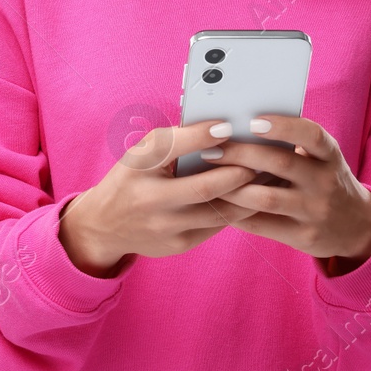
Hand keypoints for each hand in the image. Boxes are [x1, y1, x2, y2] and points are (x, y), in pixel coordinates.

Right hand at [58, 120, 261, 276]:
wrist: (105, 225)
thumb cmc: (132, 178)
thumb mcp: (142, 154)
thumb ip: (176, 140)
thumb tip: (220, 129)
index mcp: (138, 167)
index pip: (171, 147)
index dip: (202, 136)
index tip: (228, 126)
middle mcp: (149, 199)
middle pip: (205, 187)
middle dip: (239, 171)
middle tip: (261, 159)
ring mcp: (165, 227)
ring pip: (219, 212)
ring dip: (248, 195)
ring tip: (266, 178)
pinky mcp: (178, 245)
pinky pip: (217, 226)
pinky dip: (238, 211)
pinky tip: (252, 198)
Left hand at [206, 114, 370, 270]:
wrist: (357, 227)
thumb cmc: (324, 181)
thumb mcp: (321, 160)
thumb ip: (292, 145)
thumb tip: (238, 126)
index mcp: (329, 155)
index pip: (311, 135)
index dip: (283, 126)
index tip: (252, 121)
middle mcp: (325, 181)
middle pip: (281, 163)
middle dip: (241, 154)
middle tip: (211, 150)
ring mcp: (315, 210)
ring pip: (266, 198)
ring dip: (232, 188)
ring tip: (208, 179)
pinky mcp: (304, 236)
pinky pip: (262, 224)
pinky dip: (236, 214)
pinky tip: (218, 204)